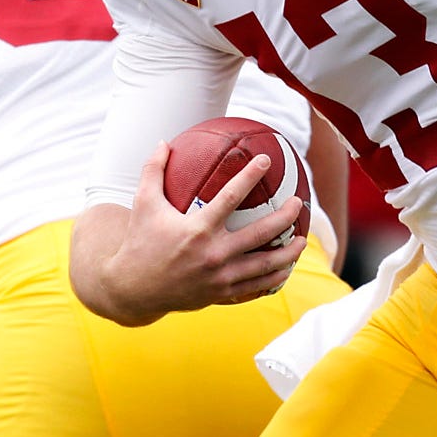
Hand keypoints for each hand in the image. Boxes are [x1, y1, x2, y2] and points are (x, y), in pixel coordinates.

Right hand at [85, 144, 306, 322]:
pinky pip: (256, 287)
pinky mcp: (222, 294)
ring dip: (289, 252)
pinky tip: (285, 268)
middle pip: (261, 233)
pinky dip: (274, 277)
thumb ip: (153, 171)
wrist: (134, 290)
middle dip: (285, 216)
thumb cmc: (139, 242)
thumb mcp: (143, 204)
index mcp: (197, 230)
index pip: (231, 197)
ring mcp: (220, 277)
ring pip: (265, 265)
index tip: (267, 160)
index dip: (251, 175)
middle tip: (298, 202)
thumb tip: (164, 141)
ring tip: (303, 239)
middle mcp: (213, 254)